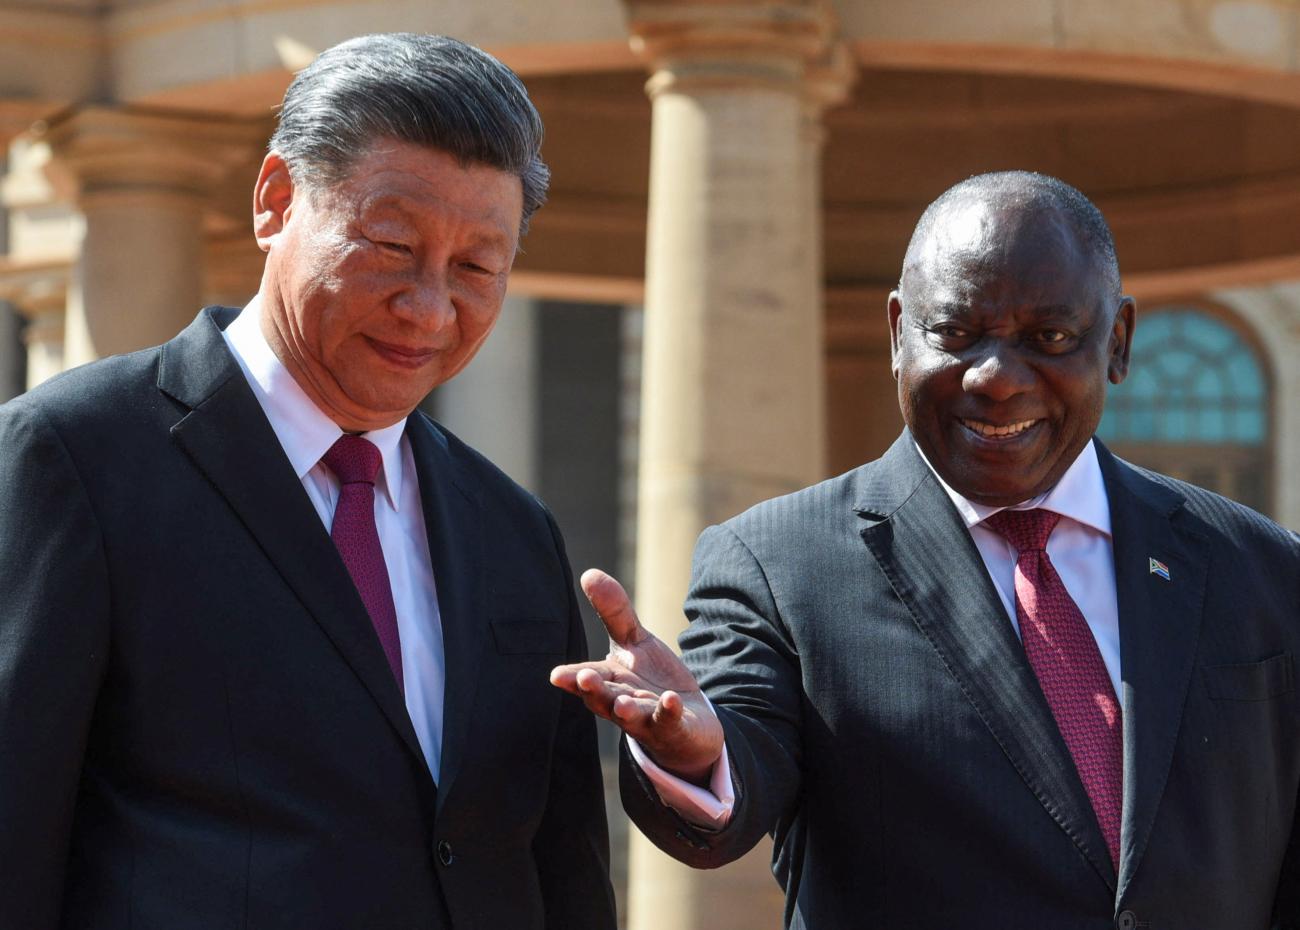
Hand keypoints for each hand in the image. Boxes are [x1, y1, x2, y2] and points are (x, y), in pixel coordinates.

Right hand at [551, 568, 723, 783]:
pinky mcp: (674, 729)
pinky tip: (671, 700)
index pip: (587, 679)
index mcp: (610, 682)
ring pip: (633, 716)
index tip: (557, 675)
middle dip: (594, 691)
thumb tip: (588, 573)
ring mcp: (647, 720)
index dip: (572, 678)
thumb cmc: (651, 680)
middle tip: (582, 679)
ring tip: (622, 703)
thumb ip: (614, 612)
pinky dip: (669, 712)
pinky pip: (670, 722)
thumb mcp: (635, 642)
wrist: (688, 722)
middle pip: (605, 699)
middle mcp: (623, 704)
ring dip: (627, 710)